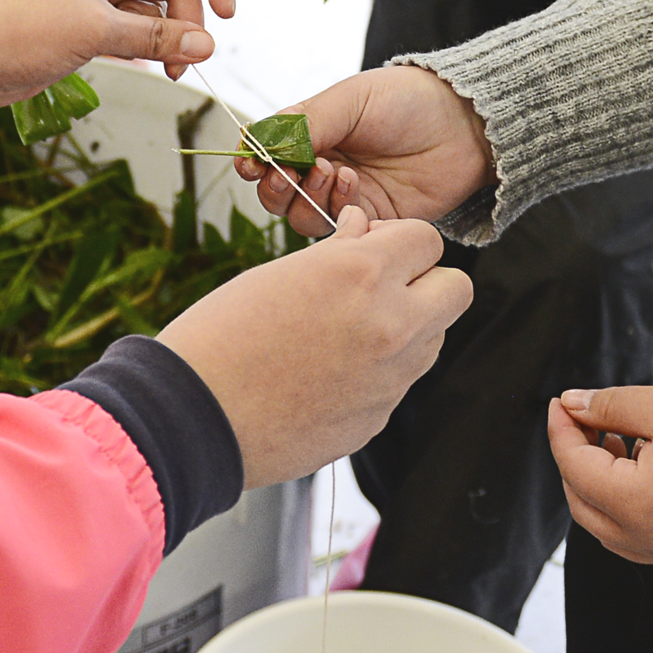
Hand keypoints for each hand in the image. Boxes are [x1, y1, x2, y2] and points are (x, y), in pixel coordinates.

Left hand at [0, 0, 230, 100]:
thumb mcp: (91, 31)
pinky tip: (152, 69)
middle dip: (190, 17)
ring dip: (172, 39)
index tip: (227, 9)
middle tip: (189, 57)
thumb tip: (206, 45)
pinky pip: (135, 32)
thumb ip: (153, 39)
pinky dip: (150, 49)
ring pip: (156, 10)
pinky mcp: (87, 28)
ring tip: (172, 72)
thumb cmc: (17, 27)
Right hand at [158, 207, 472, 488]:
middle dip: (427, 281)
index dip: (402, 241)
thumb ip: (337, 254)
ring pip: (435, 338)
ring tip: (352, 330)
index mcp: (360, 274)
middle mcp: (389, 324)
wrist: (196, 417)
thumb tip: (363, 233)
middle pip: (457, 289)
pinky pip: (400, 382)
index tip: (379, 247)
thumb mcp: (277, 273)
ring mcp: (389, 378)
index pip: (427, 239)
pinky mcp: (378, 419)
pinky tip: (332, 372)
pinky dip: (380, 372)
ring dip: (410, 327)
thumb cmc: (221, 339)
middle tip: (386, 285)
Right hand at [246, 65, 492, 229]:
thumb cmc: (408, 101)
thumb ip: (307, 122)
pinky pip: (339, 230)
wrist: (465, 126)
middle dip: (276, 186)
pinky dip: (337, 210)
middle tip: (291, 172)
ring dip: (308, 197)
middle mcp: (323, 168)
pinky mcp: (372, 222)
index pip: (268, 154)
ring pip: (302, 217)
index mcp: (313, 133)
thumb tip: (259, 142)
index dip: (253, 162)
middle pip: (277, 193)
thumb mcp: (352, 100)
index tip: (251, 164)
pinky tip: (355, 185)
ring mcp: (347, 198)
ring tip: (334, 172)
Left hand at [547, 386, 652, 564]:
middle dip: (575, 453)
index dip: (562, 427)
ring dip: (596, 476)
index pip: (573, 465)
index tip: (561, 401)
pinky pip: (629, 529)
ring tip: (614, 433)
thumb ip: (610, 406)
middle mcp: (643, 539)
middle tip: (584, 414)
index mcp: (634, 506)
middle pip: (580, 497)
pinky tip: (638, 460)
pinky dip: (621, 496)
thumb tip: (573, 404)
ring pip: (601, 518)